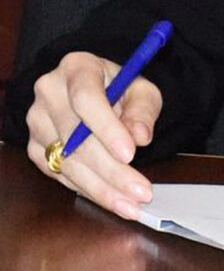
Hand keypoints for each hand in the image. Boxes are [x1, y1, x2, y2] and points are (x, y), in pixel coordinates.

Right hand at [25, 51, 161, 219]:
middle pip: (77, 139)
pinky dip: (89, 190)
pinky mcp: (35, 148)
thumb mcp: (141, 89)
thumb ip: (143, 109)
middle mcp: (49, 92)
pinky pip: (61, 175)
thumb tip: (140, 136)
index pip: (86, 98)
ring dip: (102, 188)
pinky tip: (113, 199)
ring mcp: (37, 122)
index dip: (107, 129)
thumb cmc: (120, 88)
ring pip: (68, 163)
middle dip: (112, 171)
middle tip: (140, 191)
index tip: (131, 153)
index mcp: (77, 67)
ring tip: (132, 203)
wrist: (98, 92)